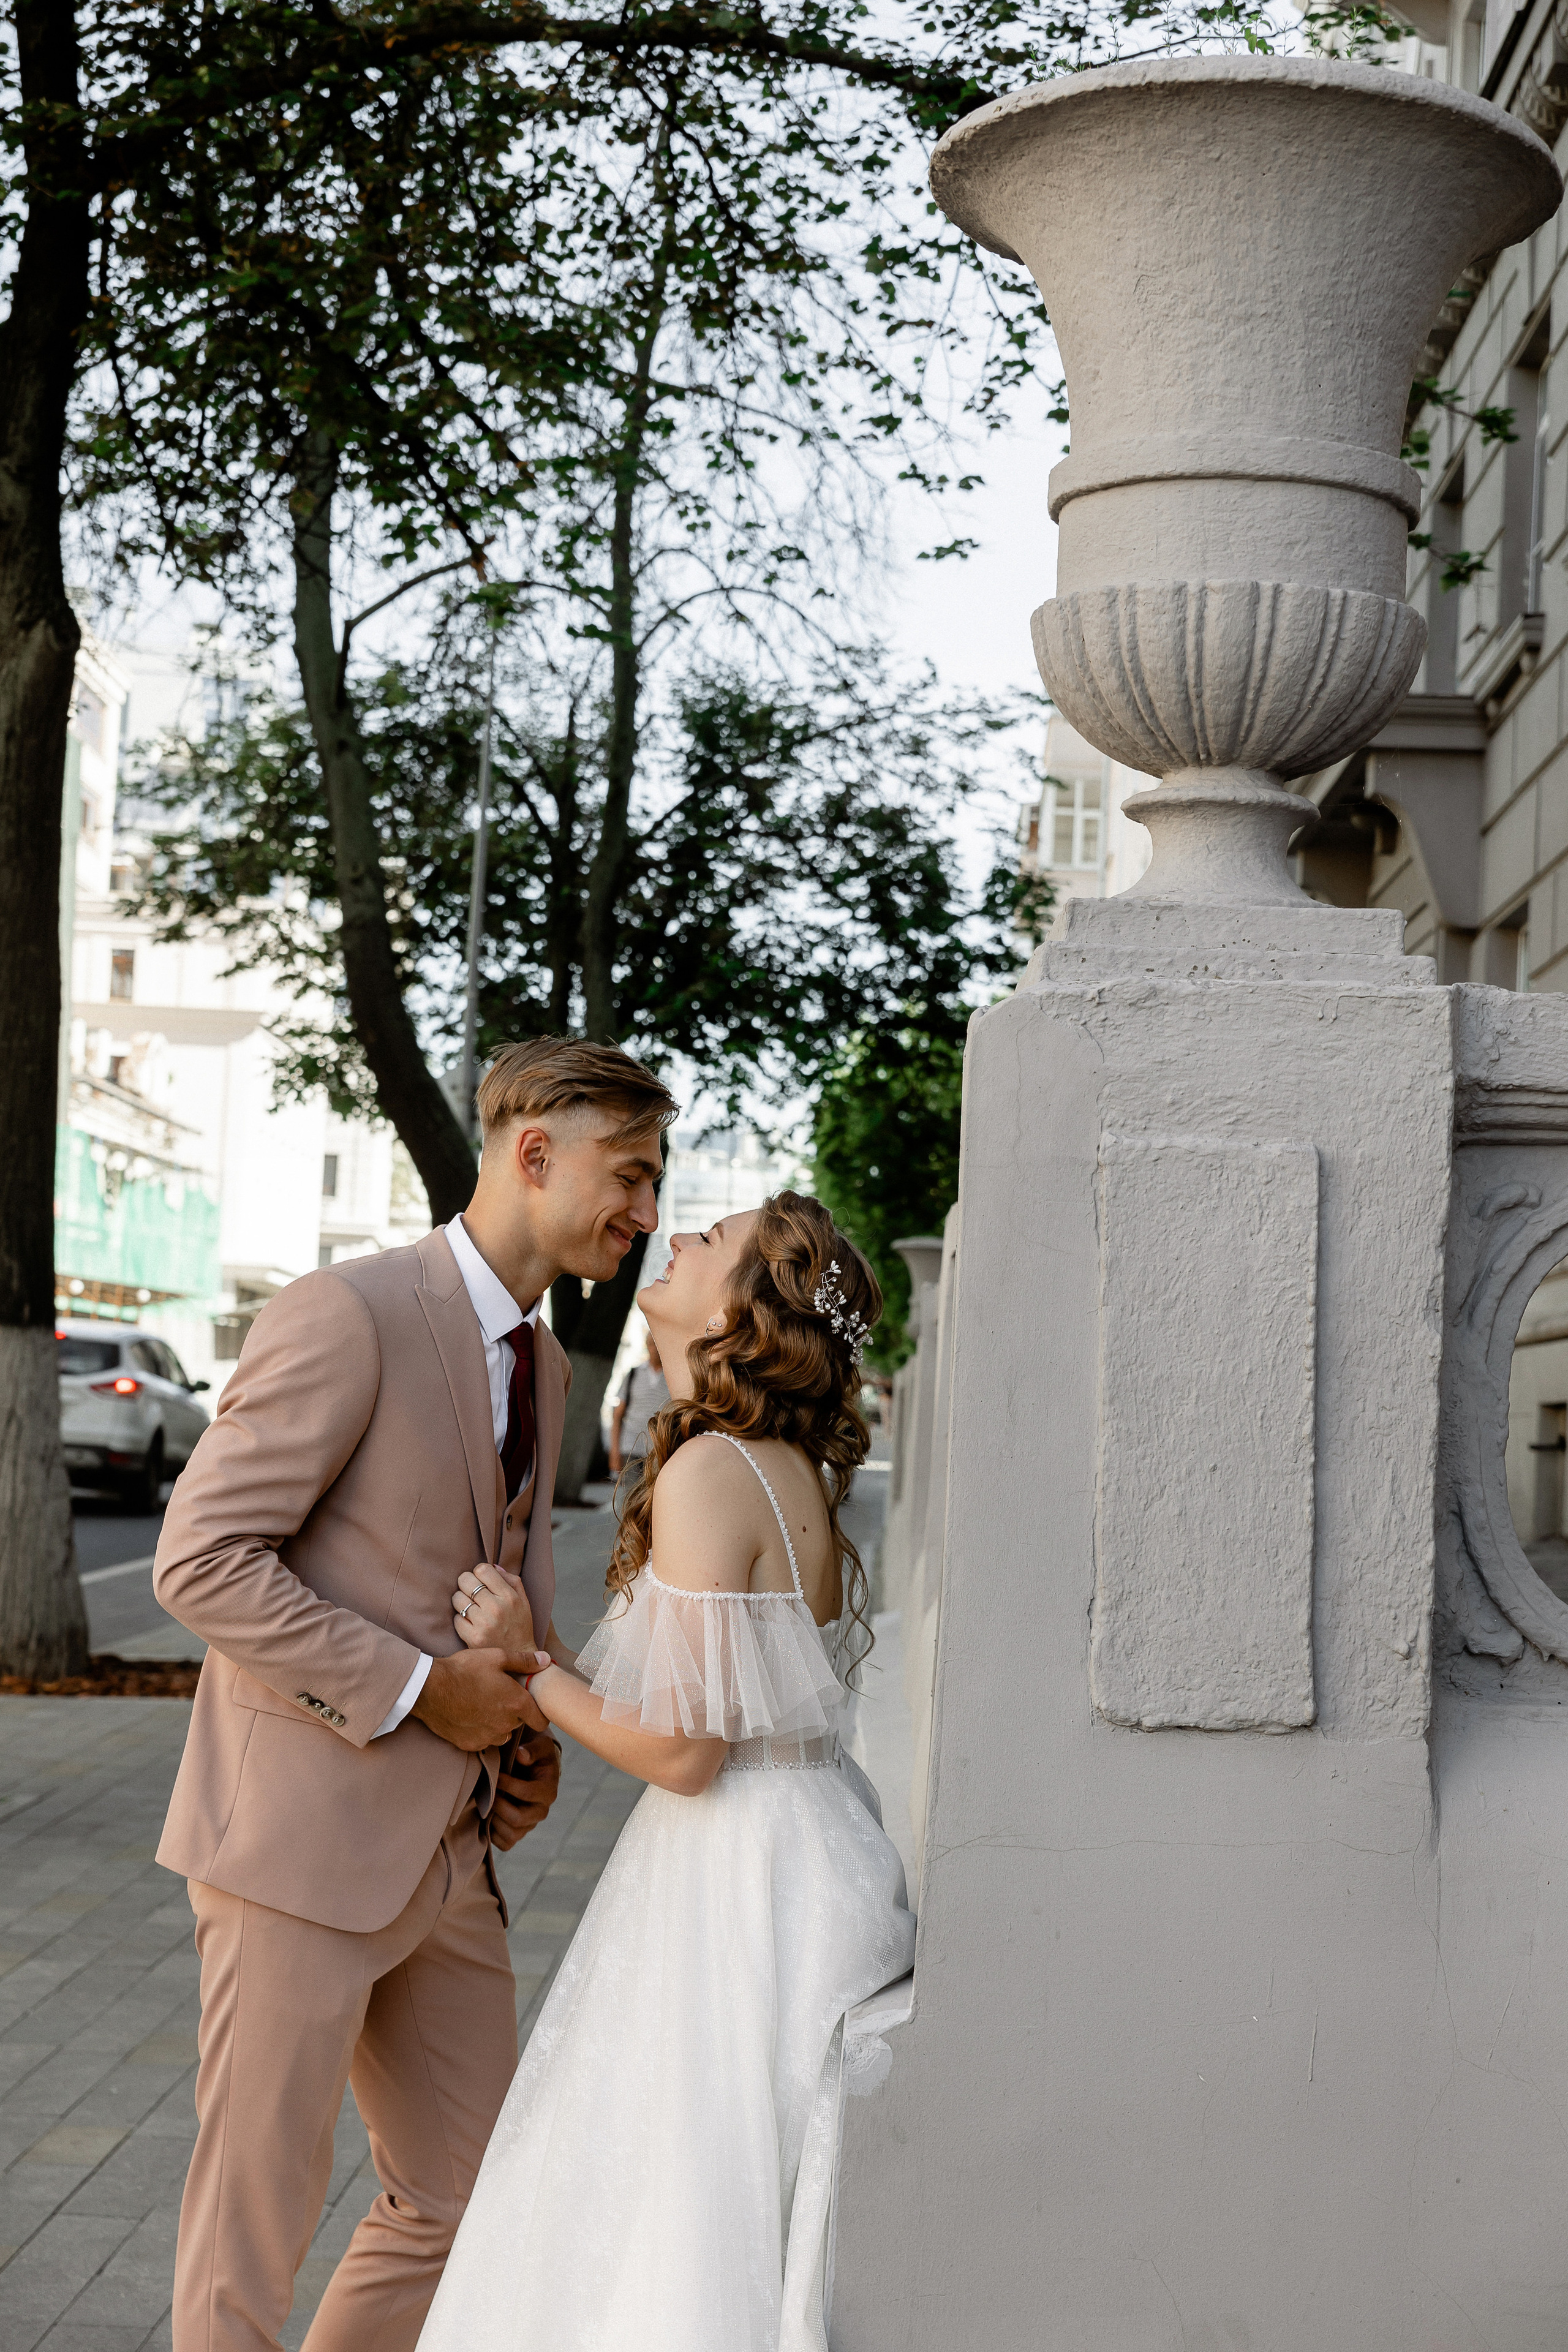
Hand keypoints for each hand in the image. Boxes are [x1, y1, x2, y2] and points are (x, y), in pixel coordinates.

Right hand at [412, 1648, 532, 1752]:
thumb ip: (524, 1661)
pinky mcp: (470, 1744)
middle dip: (513, 1712)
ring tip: (483, 1705)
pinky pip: (483, 1740)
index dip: (539, 1713)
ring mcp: (487, 1737)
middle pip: (519, 1723)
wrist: (430, 1688)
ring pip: (501, 1734)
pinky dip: (480, 1731)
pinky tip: (469, 1715)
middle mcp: (505, 1725)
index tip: (531, 1706)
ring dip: (498, 1724)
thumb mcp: (496, 1657)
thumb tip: (546, 1661)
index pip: (541, 1720)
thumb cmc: (464, 1669)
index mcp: (516, 1703)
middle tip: (498, 1696)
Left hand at [452, 1563, 543, 1671]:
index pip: (483, 1569)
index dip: (479, 1572)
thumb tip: (492, 1566)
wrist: (520, 1657)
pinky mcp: (473, 1638)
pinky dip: (460, 1619)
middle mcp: (496, 1608)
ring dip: (461, 1601)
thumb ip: (510, 1580)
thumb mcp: (523, 1600)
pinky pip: (456, 1618)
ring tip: (470, 1607)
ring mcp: (483, 1623)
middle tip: (471, 1591)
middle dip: (466, 1583)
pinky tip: (470, 1622)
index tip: (481, 1580)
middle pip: (466, 1580)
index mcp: (509, 1596)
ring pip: (457, 1598)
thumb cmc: (520, 1626)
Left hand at [489, 1725, 561, 1849]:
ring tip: (488, 1804)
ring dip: (495, 1819)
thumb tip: (520, 1755)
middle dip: (499, 1805)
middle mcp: (541, 1811)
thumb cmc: (537, 1756)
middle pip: (518, 1819)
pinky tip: (489, 1816)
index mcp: (549, 1791)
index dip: (508, 1785)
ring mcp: (530, 1825)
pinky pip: (505, 1843)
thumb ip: (533, 1749)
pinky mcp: (519, 1833)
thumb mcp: (542, 1746)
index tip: (496, 1776)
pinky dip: (494, 1833)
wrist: (536, 1771)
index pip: (528, 1793)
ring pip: (511, 1834)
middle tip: (489, 1793)